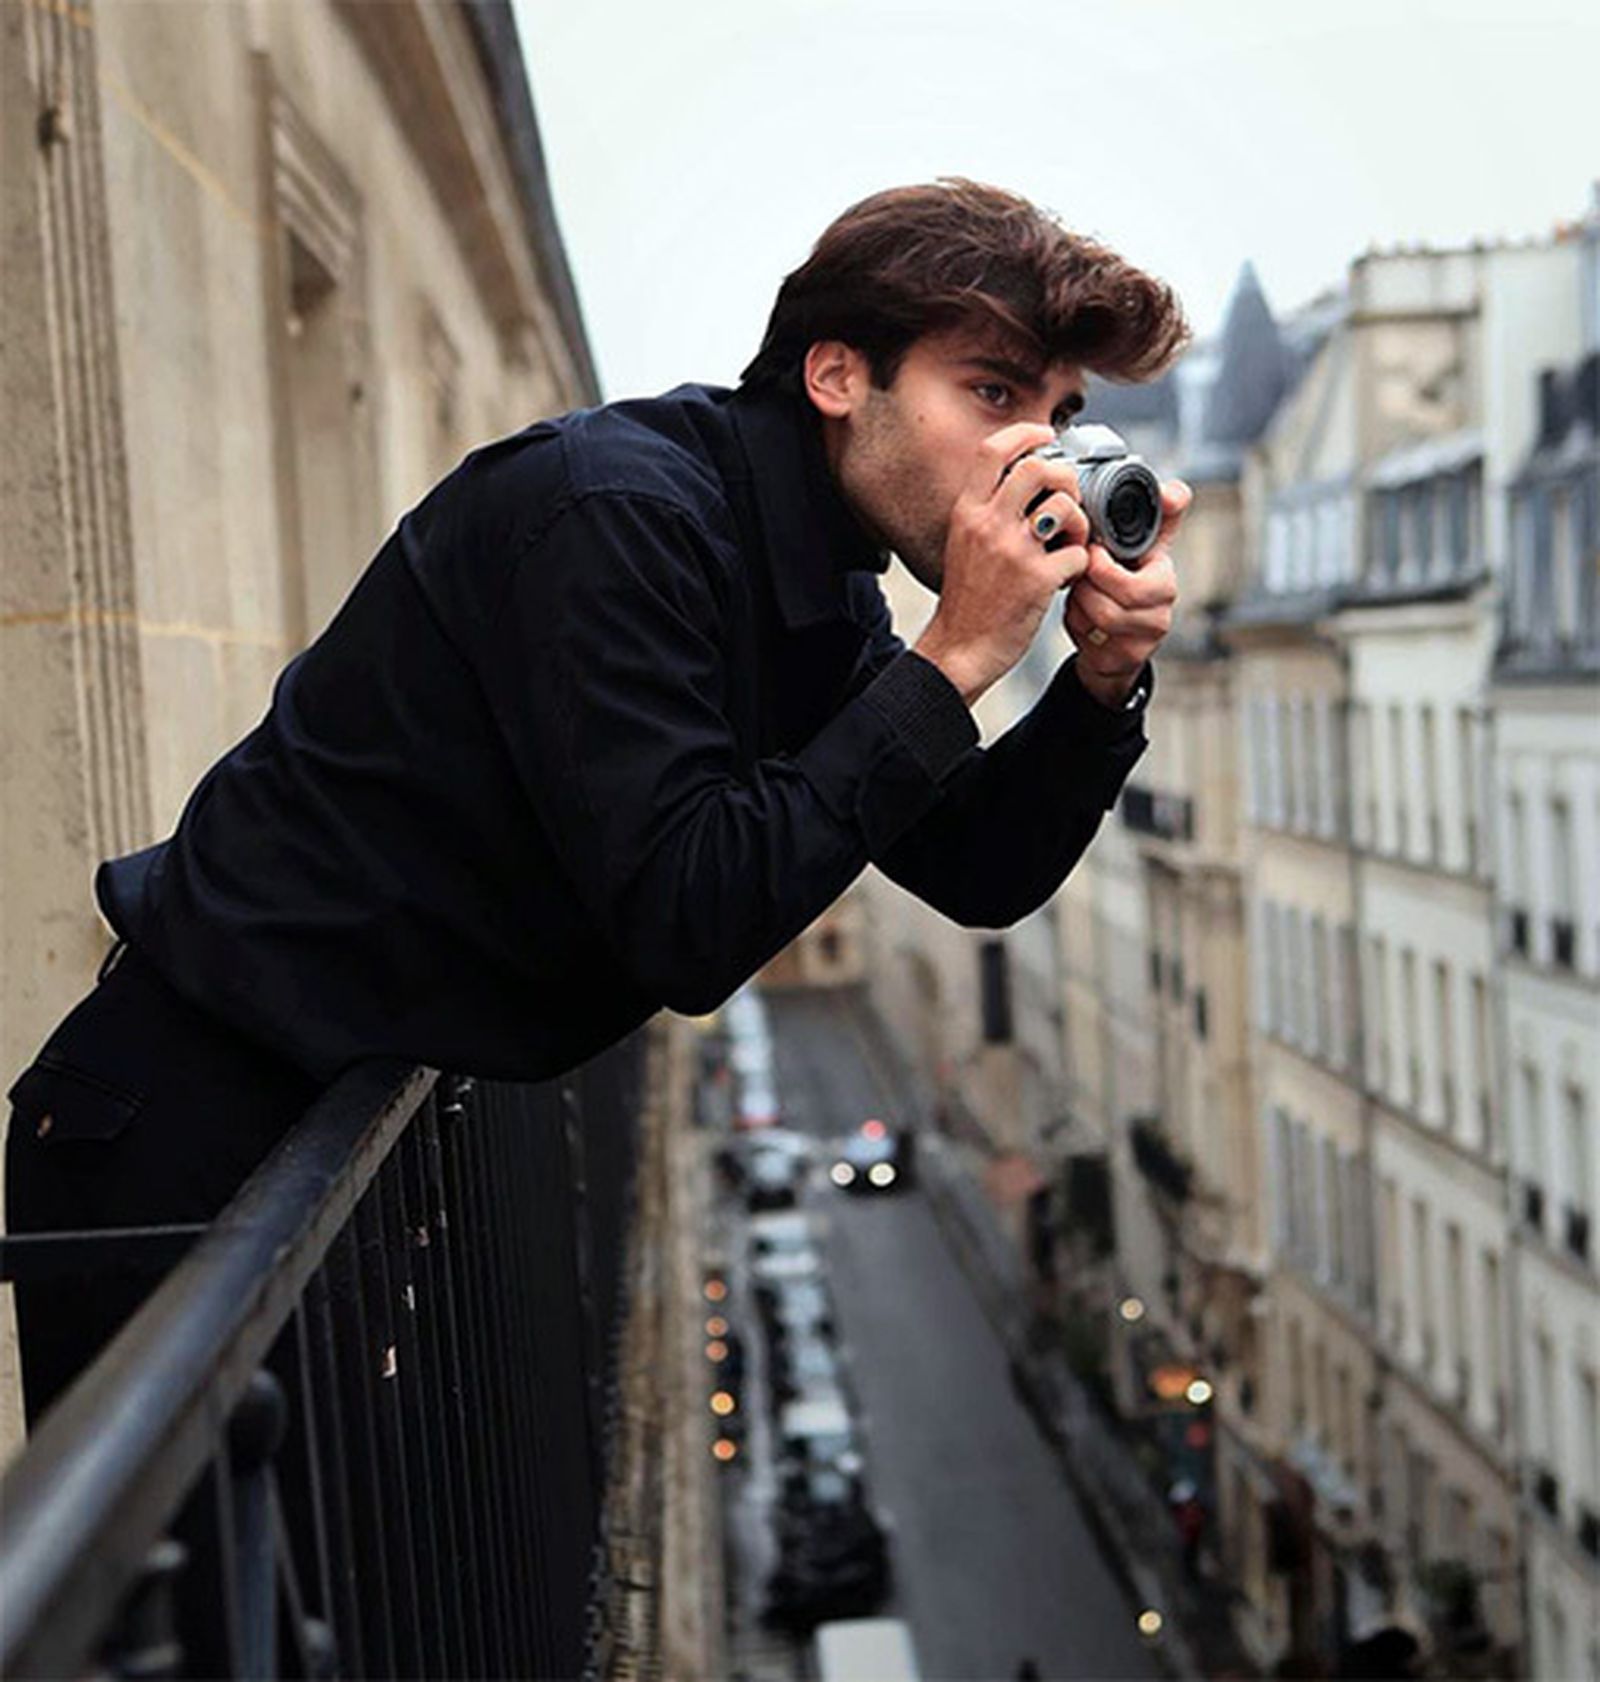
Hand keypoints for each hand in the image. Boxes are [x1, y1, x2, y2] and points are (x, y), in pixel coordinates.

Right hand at [913, 424, 1094, 704]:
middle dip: (1064, 477)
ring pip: (1065, 507)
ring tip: (1070, 541)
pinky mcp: (1037, 580)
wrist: (959, 649)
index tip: (1047, 436)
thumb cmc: (966, 600)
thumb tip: (1022, 479)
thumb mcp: (962, 542)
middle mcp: (987, 525)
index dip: (1027, 434)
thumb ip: (986, 510)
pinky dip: (1081, 562)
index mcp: (967, 512)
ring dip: (1079, 522)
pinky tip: (1067, 574)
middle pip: (1038, 468)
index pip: (994, 450)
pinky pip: (1077, 552)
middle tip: (1068, 498)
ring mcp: (1013, 551)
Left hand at [1063, 480, 1188, 709]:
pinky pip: (1088, 638)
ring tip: (1079, 587)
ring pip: (1099, 617)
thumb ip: (1159, 516)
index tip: (1093, 551)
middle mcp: (1161, 613)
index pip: (1137, 580)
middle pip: (1115, 599)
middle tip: (1078, 569)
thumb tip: (1175, 491)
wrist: (1120, 636)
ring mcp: (1144, 640)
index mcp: (1164, 580)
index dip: (1106, 566)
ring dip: (1080, 600)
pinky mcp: (1123, 659)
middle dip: (1088, 582)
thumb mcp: (1145, 548)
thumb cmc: (1129, 583)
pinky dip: (1076, 621)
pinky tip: (1079, 610)